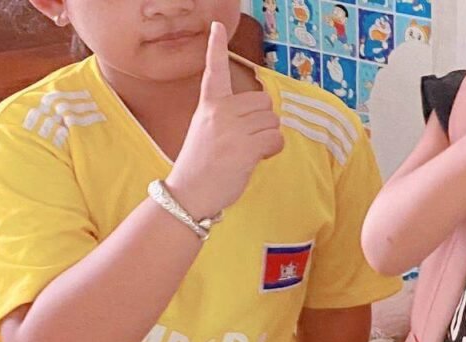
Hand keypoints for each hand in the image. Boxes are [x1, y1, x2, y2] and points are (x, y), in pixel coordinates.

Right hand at [166, 21, 283, 219]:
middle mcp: (221, 111)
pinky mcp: (246, 148)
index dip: (216, 47)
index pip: (214, 70)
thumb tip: (259, 119)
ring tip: (252, 152)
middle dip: (264, 121)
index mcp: (208, 105)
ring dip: (269, 137)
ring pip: (272, 121)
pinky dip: (274, 150)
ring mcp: (233, 129)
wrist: (190, 192)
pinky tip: (260, 158)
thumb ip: (226, 118)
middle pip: (263, 102)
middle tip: (251, 140)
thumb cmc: (200, 166)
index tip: (217, 25)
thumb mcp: (204, 131)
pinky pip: (275, 139)